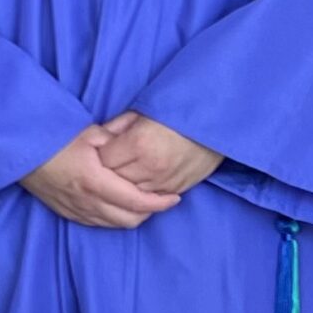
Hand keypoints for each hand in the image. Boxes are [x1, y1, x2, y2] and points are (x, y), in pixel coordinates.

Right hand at [21, 126, 177, 230]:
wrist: (18, 153)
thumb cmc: (52, 139)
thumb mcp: (89, 132)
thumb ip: (117, 138)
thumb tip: (139, 136)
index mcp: (94, 181)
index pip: (136, 201)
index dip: (159, 203)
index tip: (174, 197)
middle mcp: (86, 201)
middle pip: (129, 219)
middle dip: (149, 212)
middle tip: (160, 198)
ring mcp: (76, 210)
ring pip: (114, 224)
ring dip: (132, 216)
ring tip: (142, 202)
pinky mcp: (67, 213)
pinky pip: (98, 224)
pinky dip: (114, 218)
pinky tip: (118, 206)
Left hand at [95, 111, 222, 195]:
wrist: (214, 123)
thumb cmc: (176, 113)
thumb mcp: (142, 114)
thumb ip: (118, 128)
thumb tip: (97, 139)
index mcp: (138, 143)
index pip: (103, 160)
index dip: (99, 156)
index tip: (100, 151)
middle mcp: (149, 166)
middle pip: (113, 180)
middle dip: (108, 172)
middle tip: (109, 164)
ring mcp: (164, 181)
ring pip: (130, 194)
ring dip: (124, 186)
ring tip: (124, 173)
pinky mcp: (175, 189)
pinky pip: (149, 199)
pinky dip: (141, 193)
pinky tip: (139, 182)